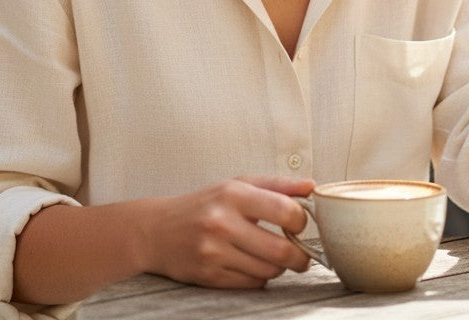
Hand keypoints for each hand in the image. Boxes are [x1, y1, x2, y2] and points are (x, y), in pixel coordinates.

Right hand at [139, 175, 313, 288]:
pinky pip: (251, 284)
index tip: (300, 224)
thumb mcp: (237, 184)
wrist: (155, 230)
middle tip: (302, 255)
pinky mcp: (208, 276)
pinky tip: (251, 265)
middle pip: (281, 250)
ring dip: (278, 268)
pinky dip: (259, 278)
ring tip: (272, 257)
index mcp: (233, 194)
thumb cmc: (203, 204)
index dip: (302, 221)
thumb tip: (313, 186)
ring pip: (268, 271)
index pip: (285, 211)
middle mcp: (222, 223)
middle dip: (300, 256)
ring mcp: (214, 252)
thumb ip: (277, 185)